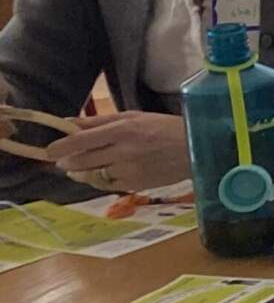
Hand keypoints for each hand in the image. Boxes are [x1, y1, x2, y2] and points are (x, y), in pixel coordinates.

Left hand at [49, 111, 190, 193]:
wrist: (196, 149)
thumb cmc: (165, 127)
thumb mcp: (134, 116)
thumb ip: (100, 121)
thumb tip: (69, 123)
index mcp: (122, 130)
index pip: (80, 141)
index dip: (60, 147)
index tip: (49, 151)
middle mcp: (123, 151)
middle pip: (82, 161)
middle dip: (67, 162)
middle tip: (62, 160)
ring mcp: (129, 170)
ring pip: (92, 176)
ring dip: (80, 172)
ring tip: (77, 169)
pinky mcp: (135, 185)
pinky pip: (107, 185)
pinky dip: (99, 180)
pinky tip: (101, 174)